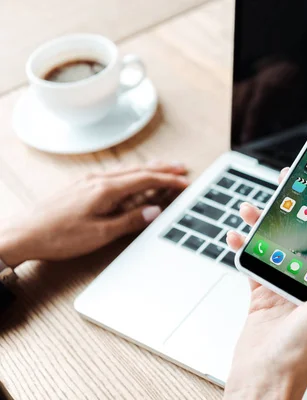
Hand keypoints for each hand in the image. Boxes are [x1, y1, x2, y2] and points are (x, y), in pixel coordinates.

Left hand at [0, 161, 188, 265]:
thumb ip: (129, 221)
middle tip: (180, 168)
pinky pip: (113, 176)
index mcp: (105, 190)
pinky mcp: (80, 188)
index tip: (184, 182)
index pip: (145, 180)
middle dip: (162, 169)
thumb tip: (154, 211)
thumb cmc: (57, 237)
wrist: (22, 235)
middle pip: (138, 170)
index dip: (168, 181)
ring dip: (147, 170)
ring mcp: (88, 182)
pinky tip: (131, 179)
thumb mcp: (100, 234)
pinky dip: (130, 175)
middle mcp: (97, 181)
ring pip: (125, 171)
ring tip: (162, 170)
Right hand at [225, 168, 306, 398]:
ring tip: (254, 208)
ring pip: (274, 246)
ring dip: (264, 225)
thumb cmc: (297, 357)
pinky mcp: (261, 296)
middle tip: (287, 184)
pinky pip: (253, 264)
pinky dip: (244, 248)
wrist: (261, 385)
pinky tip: (236, 235)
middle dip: (294, 211)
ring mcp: (284, 288)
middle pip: (302, 237)